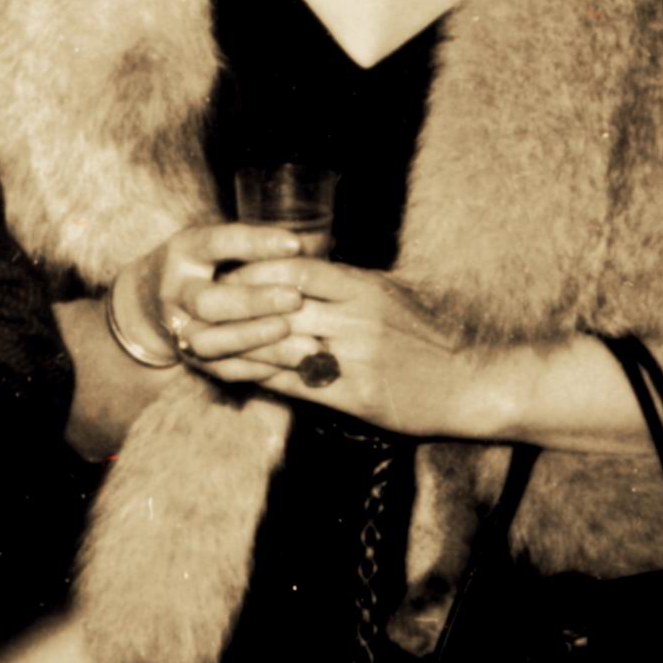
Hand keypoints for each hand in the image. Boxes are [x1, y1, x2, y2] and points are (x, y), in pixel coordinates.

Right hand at [116, 222, 306, 372]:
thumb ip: (253, 246)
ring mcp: (178, 329)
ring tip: (303, 343)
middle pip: (206, 302)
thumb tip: (305, 248)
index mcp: (185, 252)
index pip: (216, 243)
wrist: (152, 298)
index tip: (294, 244)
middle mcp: (175, 291)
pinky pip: (223, 370)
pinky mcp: (189, 359)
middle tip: (295, 299)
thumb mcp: (217, 243)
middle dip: (252, 302)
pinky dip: (259, 368)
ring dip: (256, 341)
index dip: (255, 244)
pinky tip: (293, 365)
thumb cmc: (203, 263)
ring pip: (210, 342)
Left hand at [221, 256, 486, 433]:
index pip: (294, 268)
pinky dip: (257, 378)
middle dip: (230, 306)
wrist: (470, 383)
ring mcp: (354, 358)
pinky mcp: (354, 395)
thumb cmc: (431, 337)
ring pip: (278, 346)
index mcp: (362, 287)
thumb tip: (305, 267)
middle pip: (277, 305)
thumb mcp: (392, 293)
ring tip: (195, 341)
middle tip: (192, 304)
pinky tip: (229, 375)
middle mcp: (354, 318)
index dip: (253, 270)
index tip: (222, 271)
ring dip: (231, 345)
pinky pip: (294, 384)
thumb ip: (349, 282)